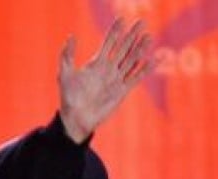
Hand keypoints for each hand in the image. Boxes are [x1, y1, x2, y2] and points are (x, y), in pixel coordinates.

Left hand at [58, 19, 153, 142]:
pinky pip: (137, 76)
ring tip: (148, 36)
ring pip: (132, 60)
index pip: (109, 43)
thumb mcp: (65, 74)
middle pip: (124, 48)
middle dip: (132, 35)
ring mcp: (117, 79)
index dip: (115, 31)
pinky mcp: (123, 90)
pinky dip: (147, 68)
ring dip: (141, 48)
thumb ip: (67, 55)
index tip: (122, 19)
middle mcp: (109, 69)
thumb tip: (71, 36)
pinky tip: (155, 58)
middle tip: (141, 22)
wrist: (76, 118)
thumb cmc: (68, 97)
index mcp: (96, 64)